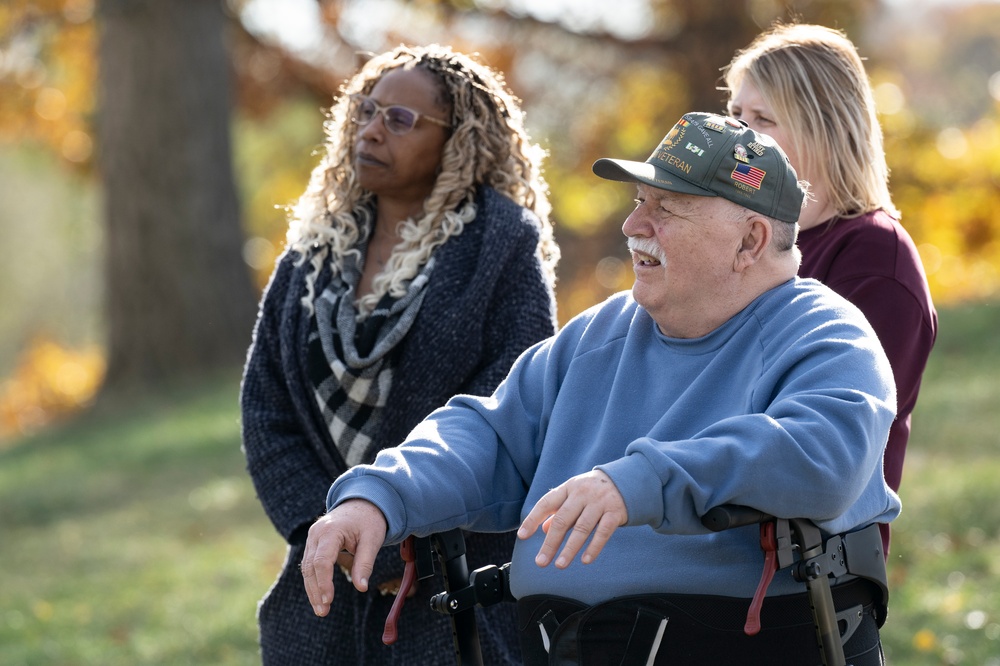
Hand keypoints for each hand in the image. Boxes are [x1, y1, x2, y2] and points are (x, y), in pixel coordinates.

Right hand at [300, 499, 386, 615]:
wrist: (362, 502)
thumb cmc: (369, 521)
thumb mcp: (373, 539)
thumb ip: (365, 563)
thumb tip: (361, 588)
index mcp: (331, 530)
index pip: (322, 560)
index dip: (323, 582)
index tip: (328, 600)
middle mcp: (316, 533)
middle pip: (310, 566)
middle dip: (315, 590)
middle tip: (323, 611)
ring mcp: (312, 537)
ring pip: (307, 567)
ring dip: (313, 588)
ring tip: (322, 609)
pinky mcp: (313, 543)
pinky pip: (310, 564)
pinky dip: (315, 580)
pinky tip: (321, 596)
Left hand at [517, 469, 627, 568]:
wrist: (626, 479)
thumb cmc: (592, 491)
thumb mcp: (573, 495)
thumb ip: (559, 511)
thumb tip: (544, 530)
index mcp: (568, 488)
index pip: (546, 503)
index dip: (533, 519)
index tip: (522, 536)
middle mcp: (582, 493)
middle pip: (562, 520)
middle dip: (550, 543)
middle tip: (540, 562)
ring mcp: (599, 502)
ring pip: (582, 528)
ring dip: (569, 549)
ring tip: (559, 565)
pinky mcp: (615, 512)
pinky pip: (603, 532)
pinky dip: (594, 547)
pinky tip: (585, 561)